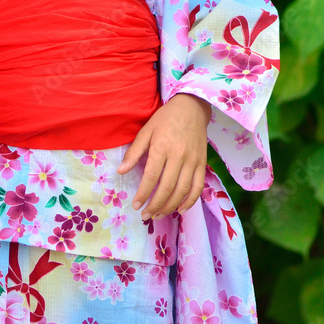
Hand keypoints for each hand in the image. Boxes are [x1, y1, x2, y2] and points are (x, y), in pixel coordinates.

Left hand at [117, 93, 210, 219]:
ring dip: (170, 206)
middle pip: (167, 188)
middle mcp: (178, 156)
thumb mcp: (146, 130)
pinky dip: (191, 201)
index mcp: (162, 147)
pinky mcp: (202, 163)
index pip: (151, 177)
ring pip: (182, 191)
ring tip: (159, 214)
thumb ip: (134, 152)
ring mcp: (193, 161)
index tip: (136, 205)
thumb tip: (121, 171)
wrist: (191, 108)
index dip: (143, 194)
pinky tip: (181, 209)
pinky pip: (198, 187)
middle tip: (146, 215)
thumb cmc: (165, 119)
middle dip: (155, 205)